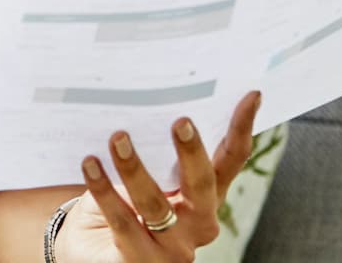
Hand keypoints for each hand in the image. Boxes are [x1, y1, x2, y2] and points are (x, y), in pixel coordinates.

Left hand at [52, 89, 263, 262]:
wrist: (92, 249)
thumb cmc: (123, 203)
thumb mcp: (145, 176)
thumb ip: (154, 151)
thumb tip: (144, 103)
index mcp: (207, 197)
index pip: (230, 161)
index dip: (241, 129)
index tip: (250, 95)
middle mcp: (199, 223)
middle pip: (202, 184)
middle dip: (192, 152)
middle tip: (180, 121)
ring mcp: (173, 248)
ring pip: (156, 204)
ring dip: (135, 168)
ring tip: (118, 138)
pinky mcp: (142, 261)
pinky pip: (122, 221)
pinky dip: (104, 190)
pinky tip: (90, 165)